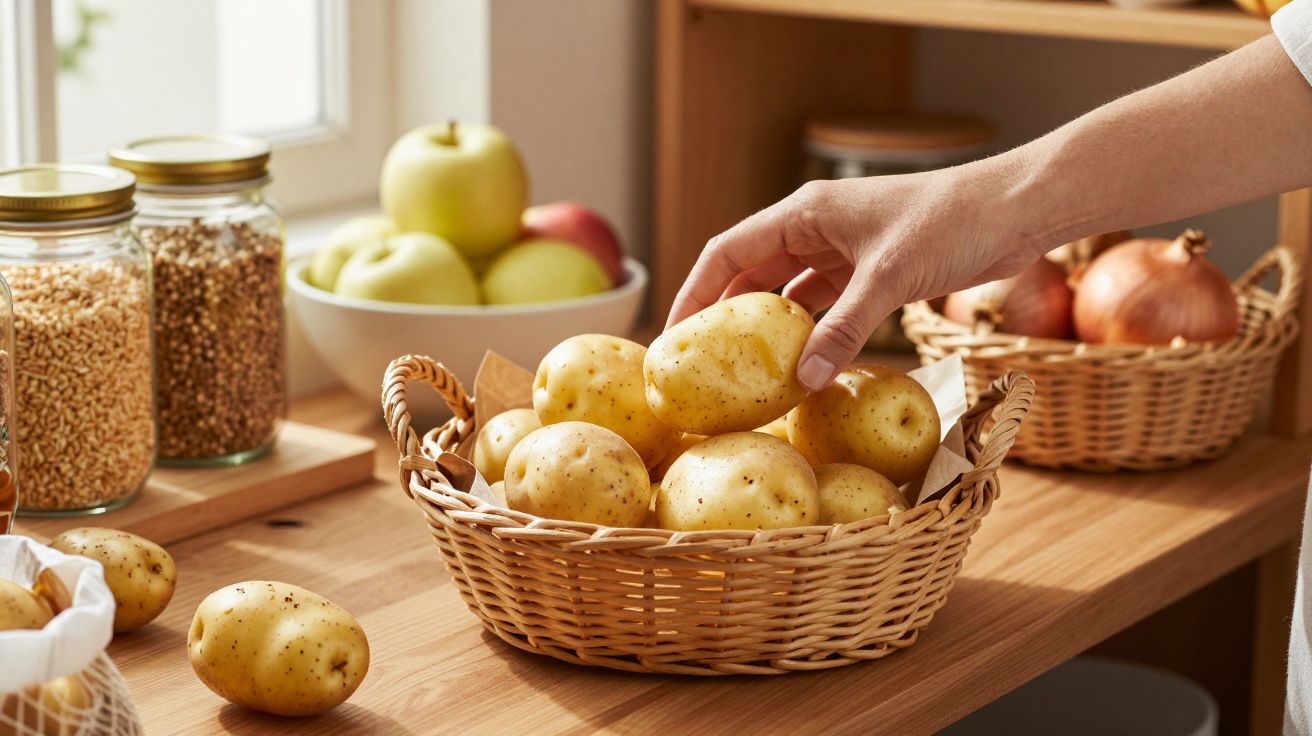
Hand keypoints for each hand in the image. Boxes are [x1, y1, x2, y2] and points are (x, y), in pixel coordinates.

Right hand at [666, 161, 1047, 390]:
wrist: (1015, 209)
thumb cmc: (951, 223)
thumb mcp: (889, 278)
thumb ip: (843, 328)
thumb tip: (804, 382)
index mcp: (805, 213)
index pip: (727, 252)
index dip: (694, 293)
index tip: (672, 336)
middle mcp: (816, 227)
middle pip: (750, 273)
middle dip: (724, 316)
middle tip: (700, 363)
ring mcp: (843, 250)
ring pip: (788, 292)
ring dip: (770, 328)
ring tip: (743, 371)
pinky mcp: (872, 270)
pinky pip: (826, 305)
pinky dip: (813, 332)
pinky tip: (804, 364)